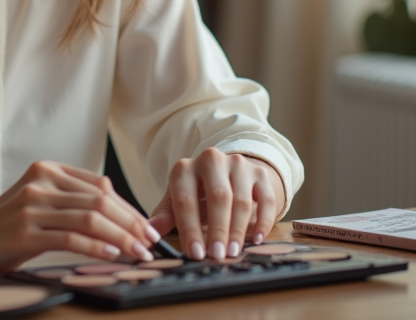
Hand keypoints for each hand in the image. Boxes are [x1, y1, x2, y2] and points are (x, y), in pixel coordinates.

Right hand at [0, 160, 161, 272]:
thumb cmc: (7, 225)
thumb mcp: (39, 202)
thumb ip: (71, 200)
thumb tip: (120, 217)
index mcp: (48, 169)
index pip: (100, 186)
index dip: (129, 208)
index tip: (147, 228)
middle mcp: (41, 182)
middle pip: (100, 201)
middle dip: (131, 224)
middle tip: (150, 243)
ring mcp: (32, 205)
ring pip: (90, 218)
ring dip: (121, 238)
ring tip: (138, 254)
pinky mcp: (25, 231)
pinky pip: (70, 238)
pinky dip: (96, 247)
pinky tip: (112, 256)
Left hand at [147, 149, 285, 259]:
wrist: (226, 173)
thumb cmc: (197, 194)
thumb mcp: (178, 201)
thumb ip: (166, 216)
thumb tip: (149, 231)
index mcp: (184, 169)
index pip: (186, 200)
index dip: (190, 229)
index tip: (195, 254)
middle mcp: (211, 160)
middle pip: (218, 197)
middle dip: (217, 229)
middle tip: (217, 255)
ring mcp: (238, 164)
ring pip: (242, 200)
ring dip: (238, 229)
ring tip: (233, 252)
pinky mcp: (260, 173)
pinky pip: (266, 199)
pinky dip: (263, 221)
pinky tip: (257, 239)